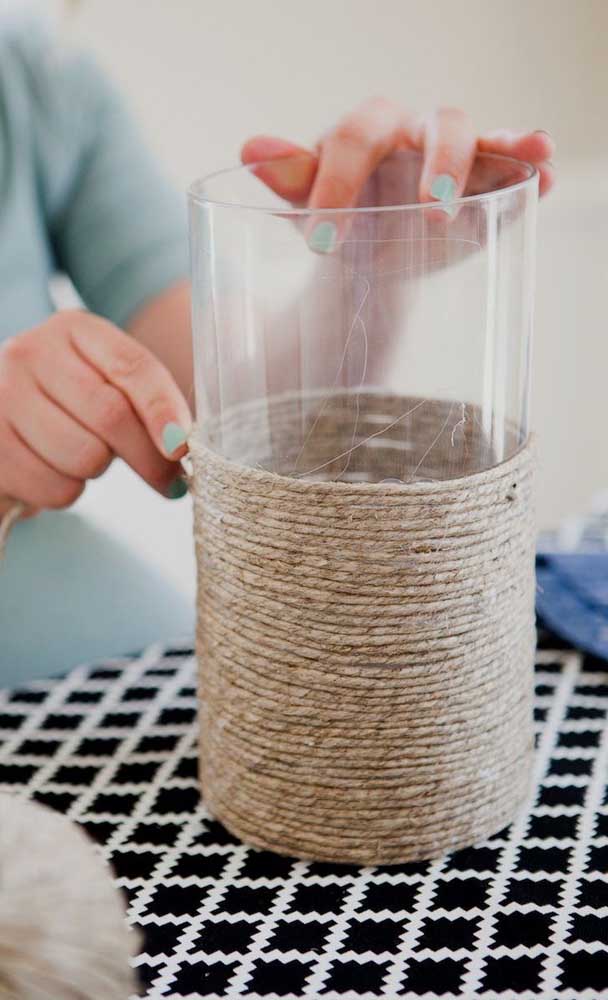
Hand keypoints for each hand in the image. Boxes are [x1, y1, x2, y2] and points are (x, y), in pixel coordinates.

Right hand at [0, 310, 191, 517]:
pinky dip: (67, 492)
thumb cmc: (68, 406)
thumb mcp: (105, 382)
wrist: (3, 424)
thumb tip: (181, 445)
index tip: (181, 447)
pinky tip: (56, 471)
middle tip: (169, 481)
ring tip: (86, 459)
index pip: (131, 367)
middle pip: (111, 416)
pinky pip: (55, 487)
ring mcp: (3, 397)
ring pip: (85, 457)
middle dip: (149, 458)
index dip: (163, 410)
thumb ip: (146, 402)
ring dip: (98, 472)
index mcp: (74, 330)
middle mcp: (31, 354)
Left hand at [241, 100, 554, 227]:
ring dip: (499, 147)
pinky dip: (530, 165)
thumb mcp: (311, 203)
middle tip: (430, 213)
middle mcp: (415, 133)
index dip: (339, 183)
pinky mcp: (486, 183)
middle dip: (438, 163)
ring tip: (523, 156)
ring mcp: (455, 155)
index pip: (355, 138)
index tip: (324, 240)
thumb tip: (251, 150)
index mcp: (366, 131)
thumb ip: (290, 178)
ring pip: (479, 135)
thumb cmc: (339, 214)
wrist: (368, 248)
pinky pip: (512, 165)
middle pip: (437, 122)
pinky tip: (544, 176)